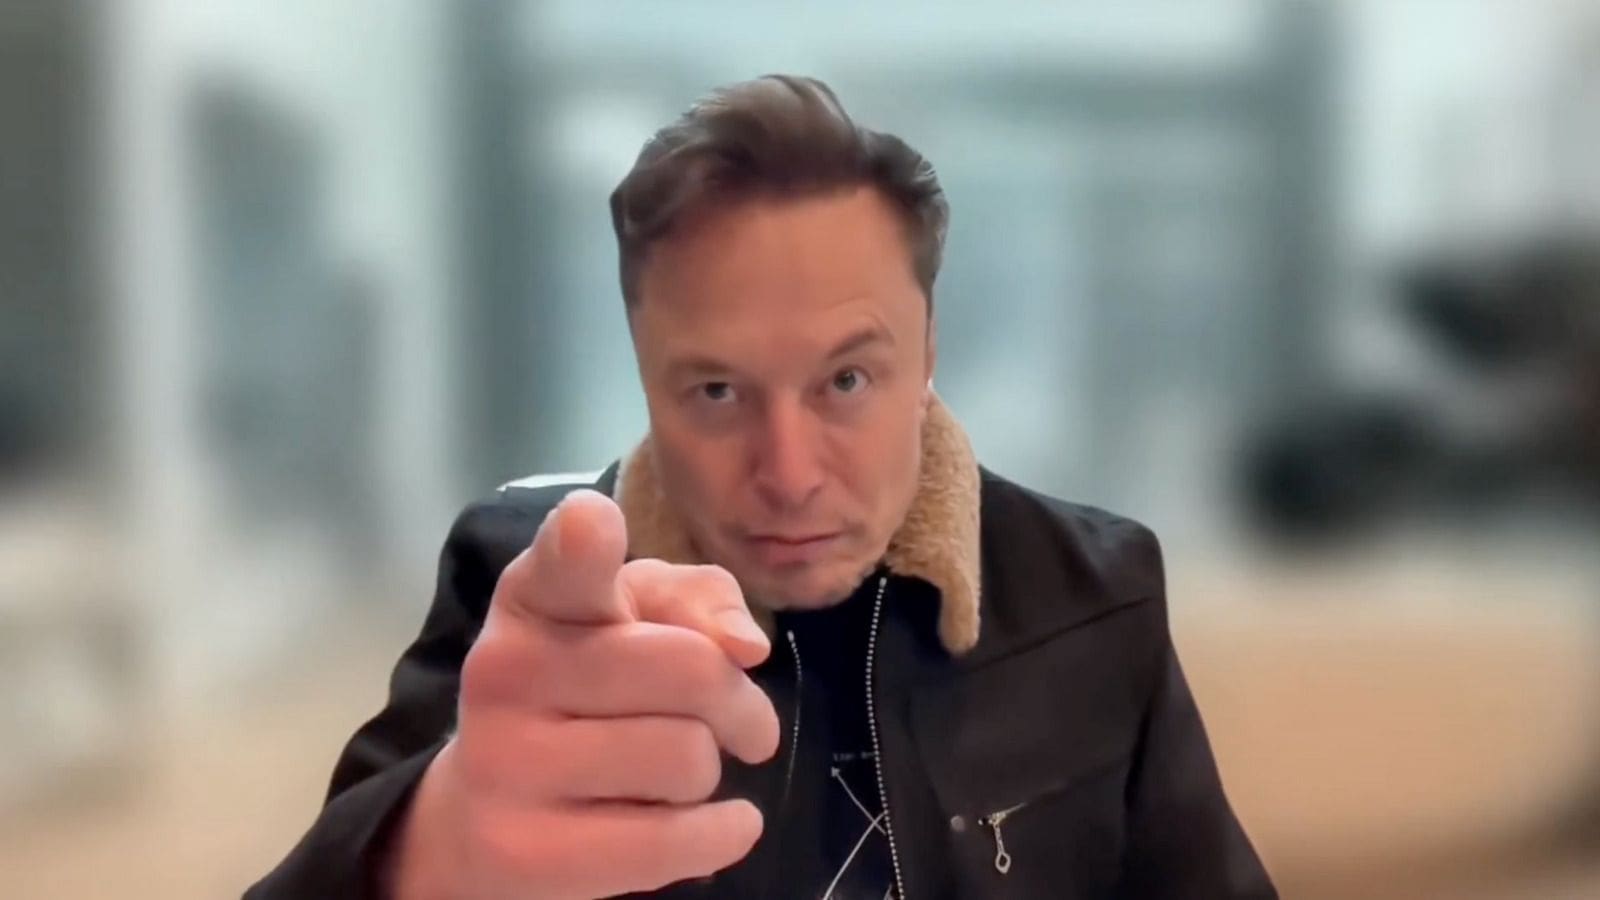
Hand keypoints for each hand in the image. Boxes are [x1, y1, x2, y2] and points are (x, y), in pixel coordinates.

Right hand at [387, 490, 779, 898]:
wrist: (483, 811)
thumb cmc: (589, 687)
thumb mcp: (639, 618)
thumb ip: (699, 601)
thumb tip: (745, 645)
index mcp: (538, 595)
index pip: (564, 560)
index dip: (585, 538)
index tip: (593, 525)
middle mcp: (507, 667)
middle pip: (691, 670)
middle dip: (740, 703)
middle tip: (742, 724)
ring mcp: (505, 761)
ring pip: (687, 759)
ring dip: (709, 772)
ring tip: (676, 774)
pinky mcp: (523, 849)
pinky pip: (670, 842)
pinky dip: (722, 835)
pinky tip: (723, 824)